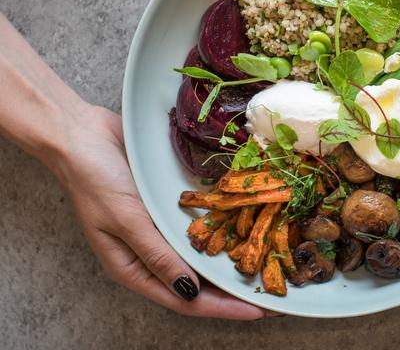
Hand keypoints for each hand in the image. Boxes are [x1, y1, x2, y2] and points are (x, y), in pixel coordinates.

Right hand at [57, 105, 268, 318]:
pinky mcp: (166, 208)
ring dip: (230, 264)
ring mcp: (159, 230)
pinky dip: (220, 233)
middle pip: (198, 283)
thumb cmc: (94, 180)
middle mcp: (150, 254)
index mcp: (133, 268)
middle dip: (233, 292)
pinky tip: (244, 231)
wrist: (82, 134)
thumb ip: (158, 255)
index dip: (223, 308)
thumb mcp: (126, 220)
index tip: (257, 310)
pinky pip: (198, 227)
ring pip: (201, 257)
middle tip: (272, 292)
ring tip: (265, 267)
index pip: (185, 300)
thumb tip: (190, 291)